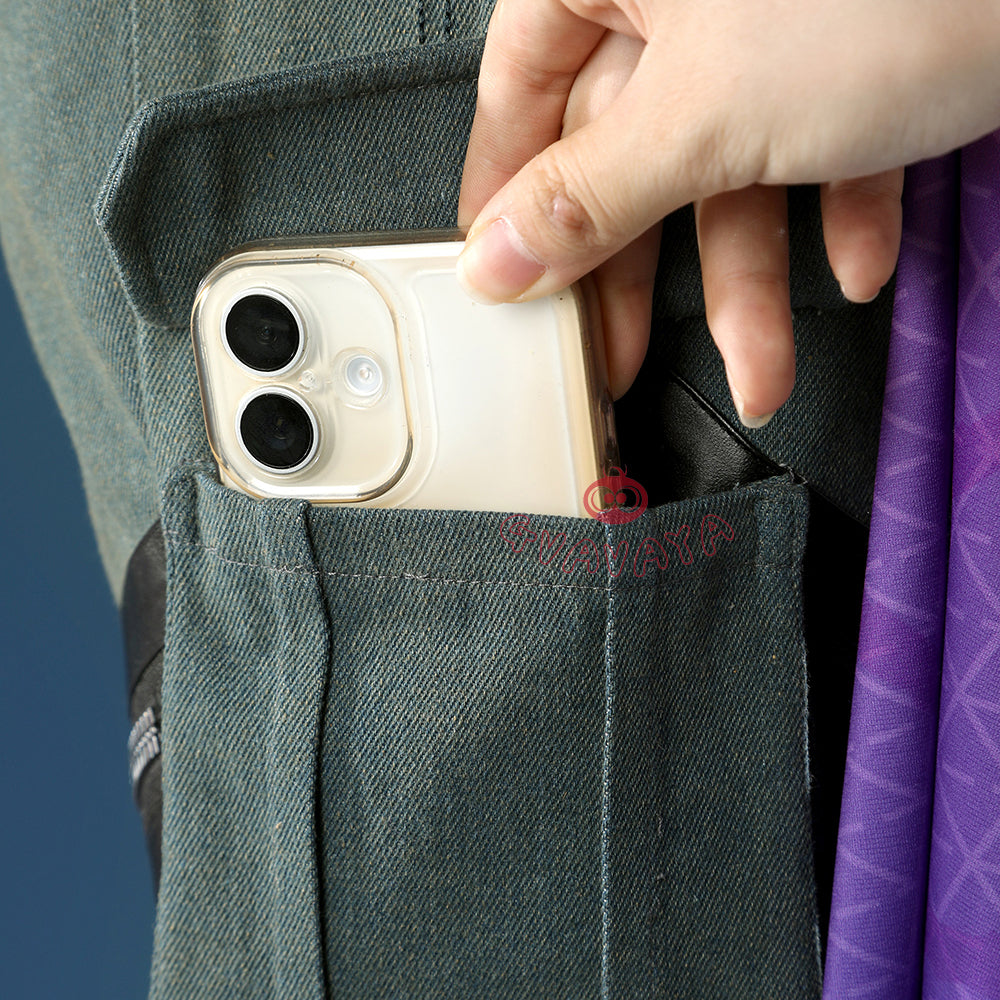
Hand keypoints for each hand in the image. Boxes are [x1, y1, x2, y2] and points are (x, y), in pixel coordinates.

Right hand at [457, 0, 999, 422]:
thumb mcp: (704, 114)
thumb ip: (589, 195)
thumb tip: (497, 260)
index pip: (518, 92)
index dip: (508, 199)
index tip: (507, 284)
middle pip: (622, 150)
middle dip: (641, 271)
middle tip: (617, 357)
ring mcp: (765, 19)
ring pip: (724, 167)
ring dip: (751, 279)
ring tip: (765, 367)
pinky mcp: (848, 49)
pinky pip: (814, 145)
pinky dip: (835, 213)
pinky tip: (858, 263)